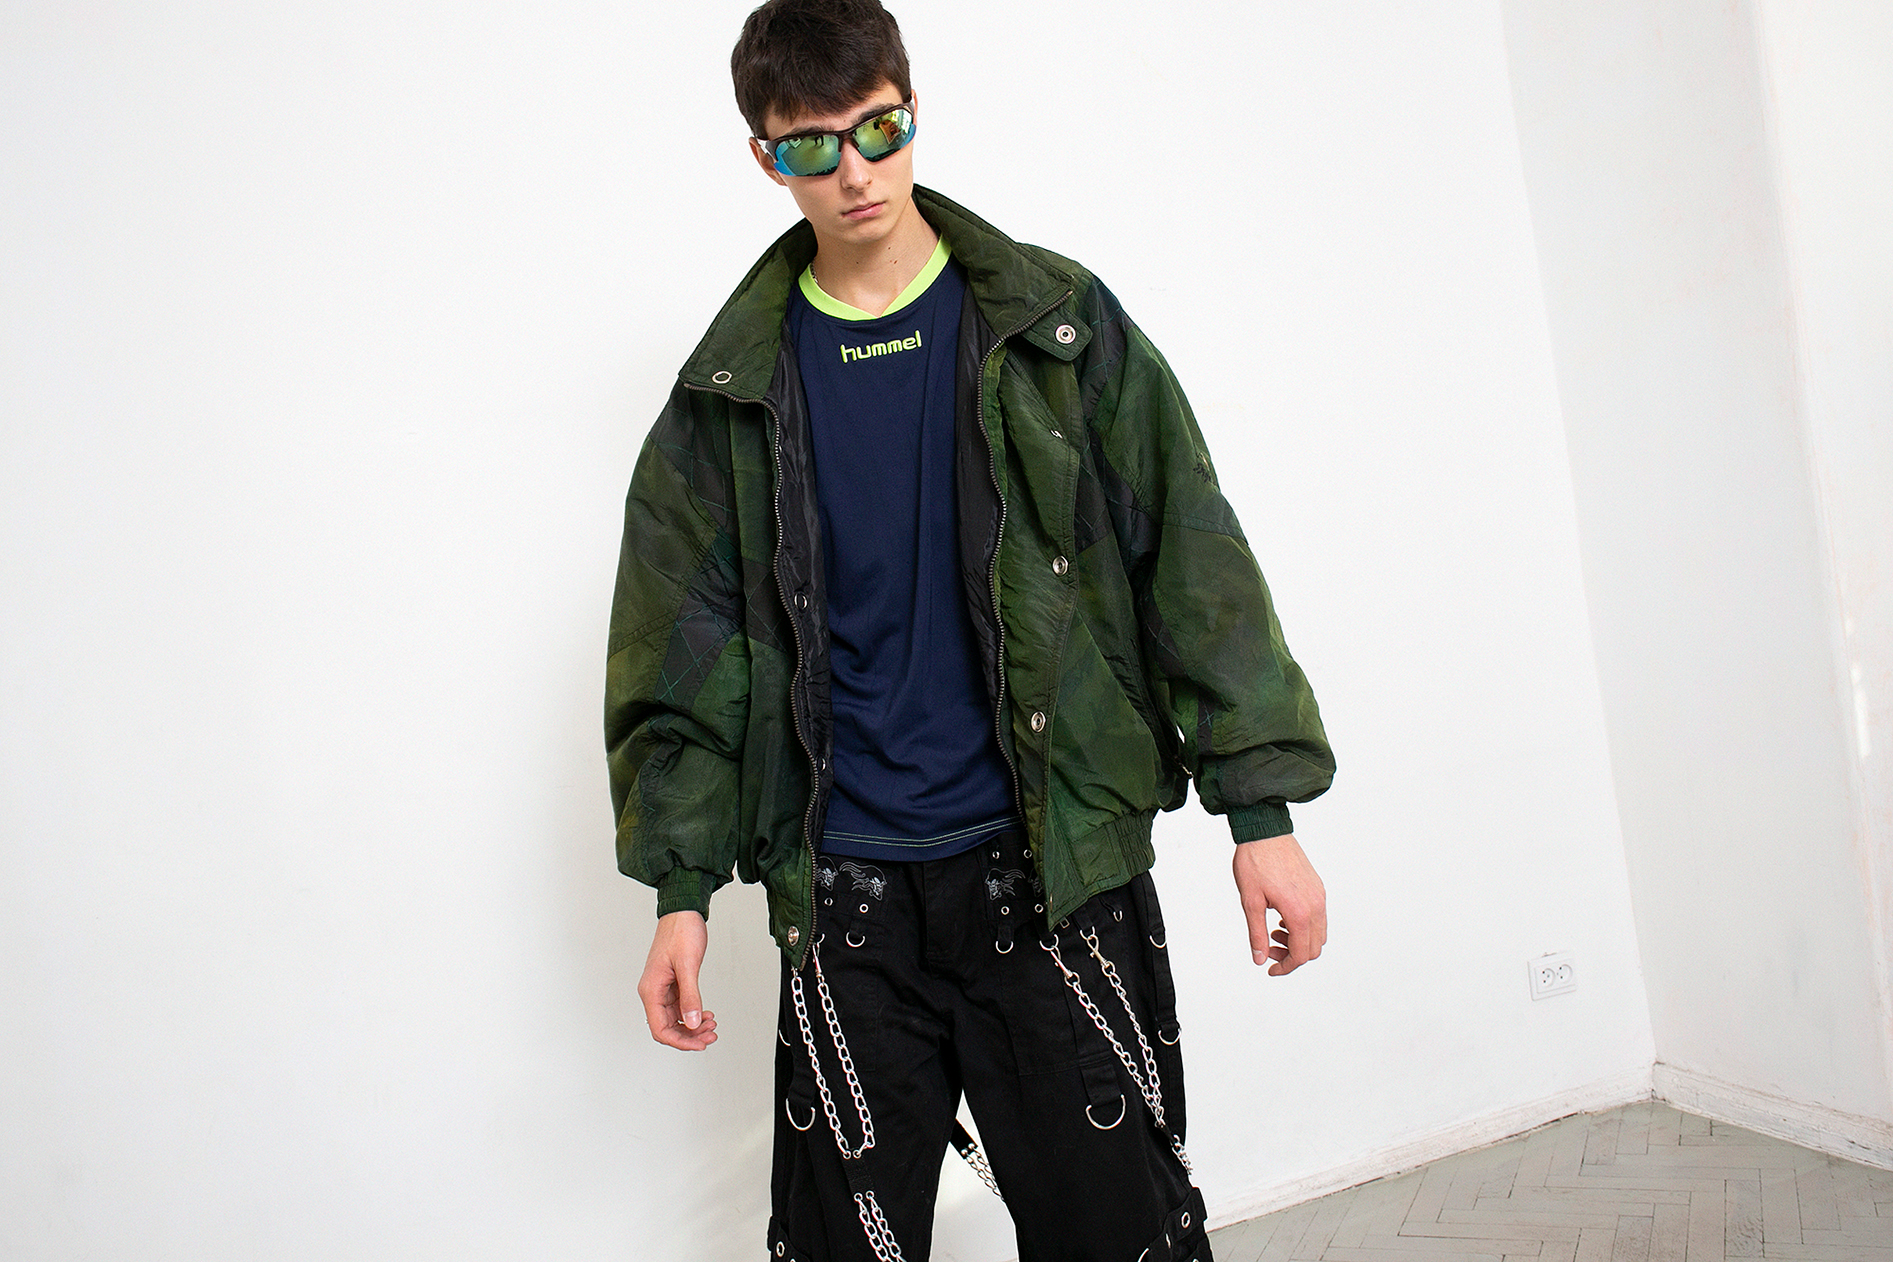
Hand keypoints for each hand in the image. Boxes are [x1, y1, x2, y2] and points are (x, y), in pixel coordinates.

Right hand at [637, 910, 718, 1050]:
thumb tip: (691, 1022)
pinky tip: (706, 1013)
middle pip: (667, 1027)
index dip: (680, 1041)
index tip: (699, 1044)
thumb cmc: (681, 931)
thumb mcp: (688, 965)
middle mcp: (654, 991)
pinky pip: (680, 1007)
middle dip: (689, 1035)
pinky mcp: (672, 983)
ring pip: (675, 1019)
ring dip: (693, 1025)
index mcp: (651, 989)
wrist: (683, 911)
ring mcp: (663, 988)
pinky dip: (693, 1013)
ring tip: (711, 1024)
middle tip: (711, 1035)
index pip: (660, 1029)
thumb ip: (690, 996)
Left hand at [1232, 833, 1327, 975]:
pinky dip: (1304, 926)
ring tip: (1274, 931)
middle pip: (1314, 948)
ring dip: (1299, 941)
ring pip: (1319, 933)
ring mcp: (1319, 895)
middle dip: (1292, 955)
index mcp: (1299, 912)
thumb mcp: (1250, 902)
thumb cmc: (1254, 863)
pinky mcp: (1317, 886)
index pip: (1301, 954)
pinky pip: (1319, 917)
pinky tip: (1283, 917)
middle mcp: (1315, 905)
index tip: (1270, 968)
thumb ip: (1257, 934)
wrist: (1265, 832)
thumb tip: (1260, 959)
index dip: (1286, 967)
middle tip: (1269, 948)